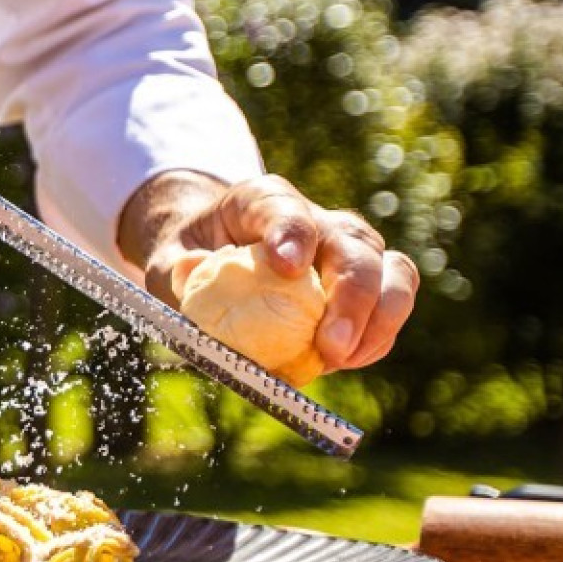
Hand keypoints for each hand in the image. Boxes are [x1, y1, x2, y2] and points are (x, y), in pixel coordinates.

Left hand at [120, 171, 418, 370]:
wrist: (218, 251)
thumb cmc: (193, 255)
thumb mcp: (169, 257)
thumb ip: (175, 269)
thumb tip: (190, 273)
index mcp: (263, 200)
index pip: (286, 210)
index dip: (293, 234)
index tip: (288, 266)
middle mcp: (319, 218)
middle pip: (353, 245)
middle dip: (351, 296)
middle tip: (329, 346)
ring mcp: (350, 248)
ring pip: (393, 272)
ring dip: (379, 320)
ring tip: (344, 359)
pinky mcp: (369, 281)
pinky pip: (391, 306)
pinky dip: (378, 336)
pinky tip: (349, 361)